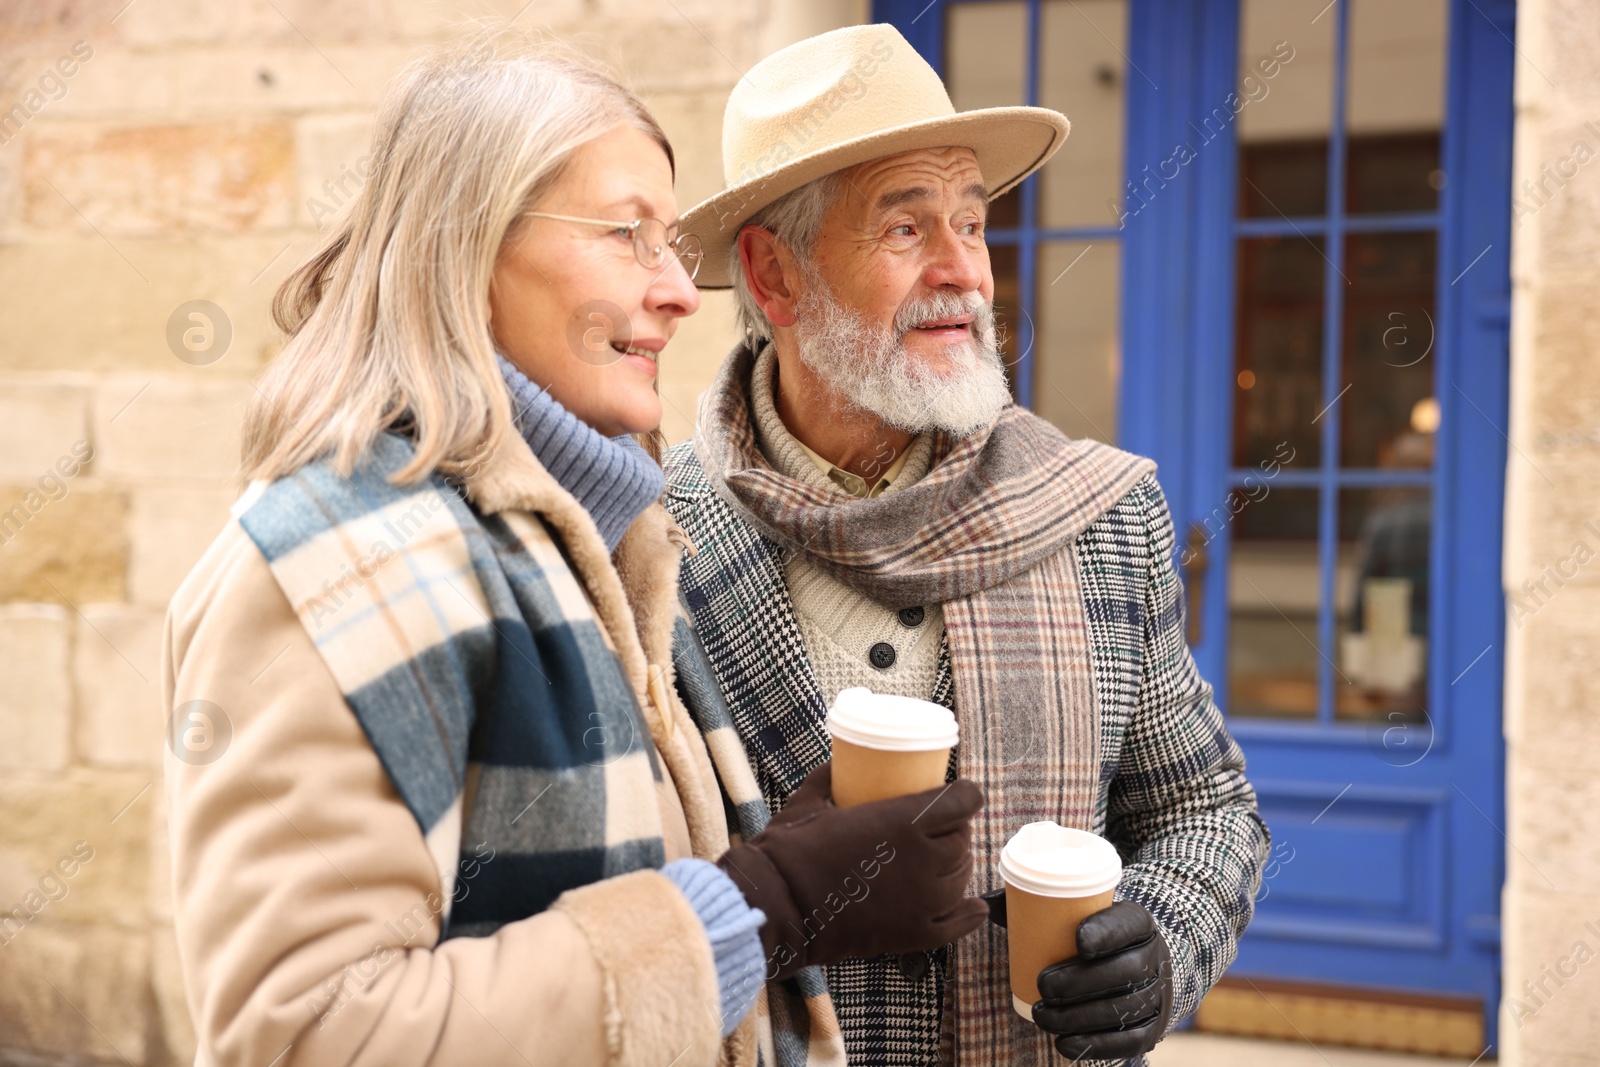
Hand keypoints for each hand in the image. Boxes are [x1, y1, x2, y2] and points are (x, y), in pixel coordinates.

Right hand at [718, 763, 988, 979]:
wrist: (778, 905)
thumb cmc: (791, 848)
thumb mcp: (809, 799)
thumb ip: (829, 778)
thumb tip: (838, 764)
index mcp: (906, 822)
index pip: (963, 802)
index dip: (965, 796)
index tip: (960, 794)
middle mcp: (925, 860)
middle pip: (963, 840)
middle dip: (956, 831)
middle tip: (938, 828)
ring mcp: (923, 901)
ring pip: (962, 877)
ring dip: (957, 866)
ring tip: (941, 862)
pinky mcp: (914, 935)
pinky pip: (957, 924)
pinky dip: (970, 914)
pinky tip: (975, 906)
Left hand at [983, 894, 1172, 1059]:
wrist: (1136, 961)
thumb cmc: (1090, 933)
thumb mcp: (1072, 912)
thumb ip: (1031, 905)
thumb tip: (983, 905)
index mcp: (1137, 921)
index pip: (1129, 923)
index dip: (1107, 932)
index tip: (1077, 940)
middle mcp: (1154, 956)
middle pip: (1126, 971)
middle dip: (1083, 981)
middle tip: (1044, 986)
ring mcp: (1156, 995)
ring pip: (1125, 1008)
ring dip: (1081, 1016)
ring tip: (1042, 1016)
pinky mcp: (1152, 1028)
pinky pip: (1129, 1041)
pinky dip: (1096, 1045)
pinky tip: (1064, 1044)